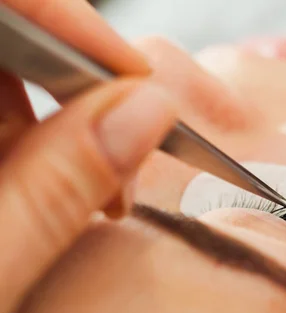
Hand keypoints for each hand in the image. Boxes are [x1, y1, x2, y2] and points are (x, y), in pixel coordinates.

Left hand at [0, 1, 175, 312]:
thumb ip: (57, 187)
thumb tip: (145, 115)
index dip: (64, 22)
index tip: (132, 77)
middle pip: (1, 39)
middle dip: (76, 88)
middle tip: (125, 149)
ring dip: (61, 125)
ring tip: (96, 191)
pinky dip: (33, 145)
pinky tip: (57, 189)